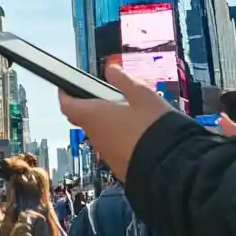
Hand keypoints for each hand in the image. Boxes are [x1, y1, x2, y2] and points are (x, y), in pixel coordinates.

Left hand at [58, 65, 170, 181]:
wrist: (170, 166)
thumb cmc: (153, 127)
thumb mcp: (142, 94)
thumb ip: (123, 80)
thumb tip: (110, 70)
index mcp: (93, 115)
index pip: (67, 105)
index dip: (66, 94)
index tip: (68, 86)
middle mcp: (95, 136)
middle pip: (84, 119)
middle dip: (90, 106)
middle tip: (104, 95)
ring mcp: (106, 153)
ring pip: (100, 133)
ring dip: (108, 122)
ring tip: (129, 112)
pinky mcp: (119, 166)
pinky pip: (114, 147)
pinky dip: (119, 138)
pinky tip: (138, 133)